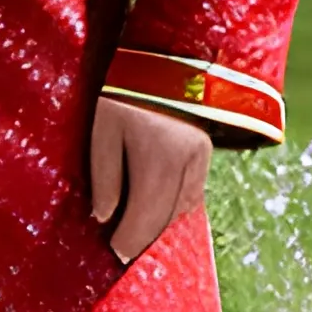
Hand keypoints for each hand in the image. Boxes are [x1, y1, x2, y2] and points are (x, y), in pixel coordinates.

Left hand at [89, 95, 211, 262]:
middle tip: (124, 253)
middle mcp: (186, 165)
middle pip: (166, 218)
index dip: (129, 240)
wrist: (167, 56)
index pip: (145, 217)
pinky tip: (161, 214)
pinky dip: (176, 209)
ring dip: (161, 226)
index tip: (114, 254)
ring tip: (139, 237)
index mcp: (158, 160)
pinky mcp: (206, 152)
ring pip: (183, 209)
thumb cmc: (125, 90)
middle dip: (144, 239)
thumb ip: (105, 175)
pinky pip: (193, 194)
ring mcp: (201, 159)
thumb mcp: (104, 128)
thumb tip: (104, 217)